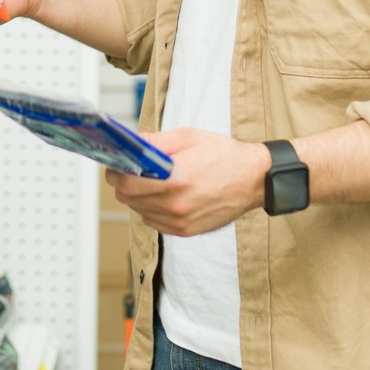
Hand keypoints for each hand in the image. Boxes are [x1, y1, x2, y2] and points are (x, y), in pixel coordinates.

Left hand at [105, 129, 270, 236]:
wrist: (254, 180)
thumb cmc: (224, 156)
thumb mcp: (188, 138)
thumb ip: (155, 142)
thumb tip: (131, 142)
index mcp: (175, 179)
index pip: (126, 183)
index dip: (115, 172)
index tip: (115, 165)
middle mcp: (176, 205)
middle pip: (128, 199)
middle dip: (124, 183)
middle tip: (132, 170)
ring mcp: (181, 221)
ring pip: (139, 211)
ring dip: (138, 197)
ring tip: (152, 182)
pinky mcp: (186, 231)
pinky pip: (154, 222)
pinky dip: (152, 209)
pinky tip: (164, 195)